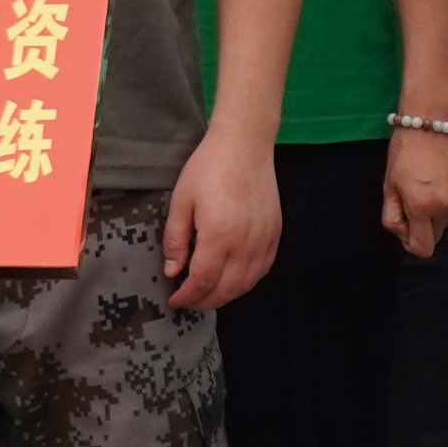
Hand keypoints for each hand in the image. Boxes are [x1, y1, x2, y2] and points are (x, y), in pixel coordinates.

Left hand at [162, 126, 281, 309]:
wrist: (245, 144)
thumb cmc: (209, 168)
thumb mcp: (181, 201)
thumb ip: (176, 240)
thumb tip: (172, 271)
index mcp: (219, 236)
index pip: (203, 282)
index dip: (188, 297)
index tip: (176, 301)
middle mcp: (245, 243)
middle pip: (226, 290)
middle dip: (205, 302)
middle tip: (189, 301)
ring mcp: (264, 240)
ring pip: (247, 284)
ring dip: (226, 296)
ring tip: (208, 294)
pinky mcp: (274, 233)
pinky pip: (262, 269)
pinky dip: (247, 282)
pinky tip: (233, 279)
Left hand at [381, 119, 447, 251]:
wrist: (429, 125)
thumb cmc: (403, 156)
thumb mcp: (388, 188)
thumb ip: (393, 219)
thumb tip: (406, 237)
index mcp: (421, 206)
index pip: (423, 249)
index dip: (412, 242)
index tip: (407, 225)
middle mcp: (446, 205)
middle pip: (436, 235)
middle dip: (424, 224)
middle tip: (416, 198)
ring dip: (438, 211)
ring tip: (430, 185)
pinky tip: (443, 180)